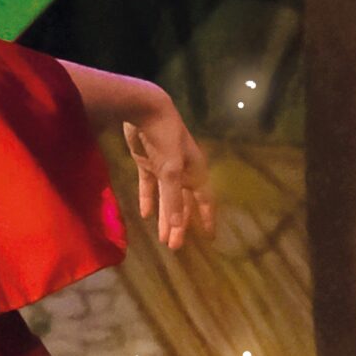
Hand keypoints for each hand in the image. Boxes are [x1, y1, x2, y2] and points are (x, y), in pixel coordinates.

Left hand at [121, 95, 217, 251]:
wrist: (146, 109)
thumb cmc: (164, 137)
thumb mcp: (169, 170)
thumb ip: (171, 199)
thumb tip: (176, 227)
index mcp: (196, 170)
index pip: (204, 199)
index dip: (206, 218)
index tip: (210, 237)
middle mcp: (183, 170)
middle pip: (183, 203)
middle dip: (180, 224)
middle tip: (175, 246)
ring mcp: (165, 166)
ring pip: (167, 198)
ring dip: (165, 217)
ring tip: (162, 238)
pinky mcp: (147, 162)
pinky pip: (150, 186)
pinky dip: (148, 200)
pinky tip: (146, 215)